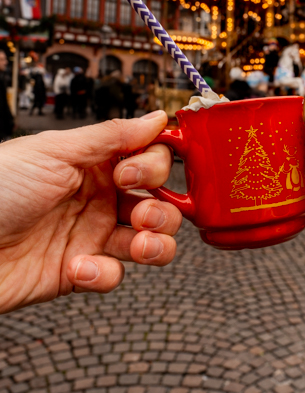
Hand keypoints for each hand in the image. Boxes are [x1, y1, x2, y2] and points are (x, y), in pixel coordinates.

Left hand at [0, 111, 180, 313]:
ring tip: (137, 244)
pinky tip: (78, 267)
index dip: (154, 167)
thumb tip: (156, 116)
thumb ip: (112, 135)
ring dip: (155, 244)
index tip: (132, 173)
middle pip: (161, 202)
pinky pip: (114, 276)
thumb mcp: (54, 151)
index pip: (151, 159)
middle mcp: (100, 198)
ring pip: (151, 241)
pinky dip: (104, 274)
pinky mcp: (79, 272)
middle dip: (162, 210)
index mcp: (95, 163)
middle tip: (140, 213)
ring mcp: (91, 235)